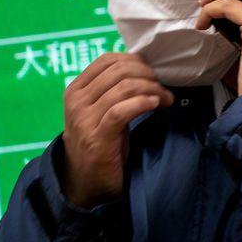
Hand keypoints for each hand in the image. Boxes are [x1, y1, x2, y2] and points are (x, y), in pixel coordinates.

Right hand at [60, 52, 172, 207]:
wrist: (84, 182)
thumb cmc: (99, 141)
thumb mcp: (101, 109)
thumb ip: (113, 88)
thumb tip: (144, 65)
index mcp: (76, 89)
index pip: (107, 59)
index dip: (135, 60)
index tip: (152, 72)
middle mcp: (76, 102)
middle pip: (119, 71)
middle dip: (148, 75)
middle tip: (162, 87)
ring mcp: (84, 120)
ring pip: (124, 88)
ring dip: (152, 89)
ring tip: (165, 99)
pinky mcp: (97, 139)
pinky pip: (121, 111)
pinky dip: (142, 103)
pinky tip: (155, 105)